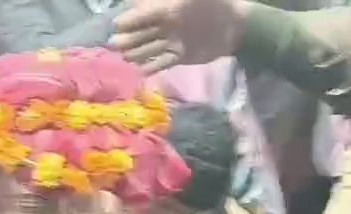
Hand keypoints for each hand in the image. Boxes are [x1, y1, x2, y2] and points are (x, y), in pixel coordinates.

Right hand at [112, 0, 247, 72]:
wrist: (236, 26)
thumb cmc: (216, 5)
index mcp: (168, 8)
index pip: (145, 13)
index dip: (132, 18)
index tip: (118, 24)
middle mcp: (166, 25)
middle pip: (143, 32)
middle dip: (129, 37)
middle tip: (114, 44)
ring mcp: (172, 41)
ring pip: (150, 47)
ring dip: (136, 52)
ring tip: (124, 57)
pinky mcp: (180, 56)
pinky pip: (163, 61)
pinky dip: (152, 66)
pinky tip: (140, 70)